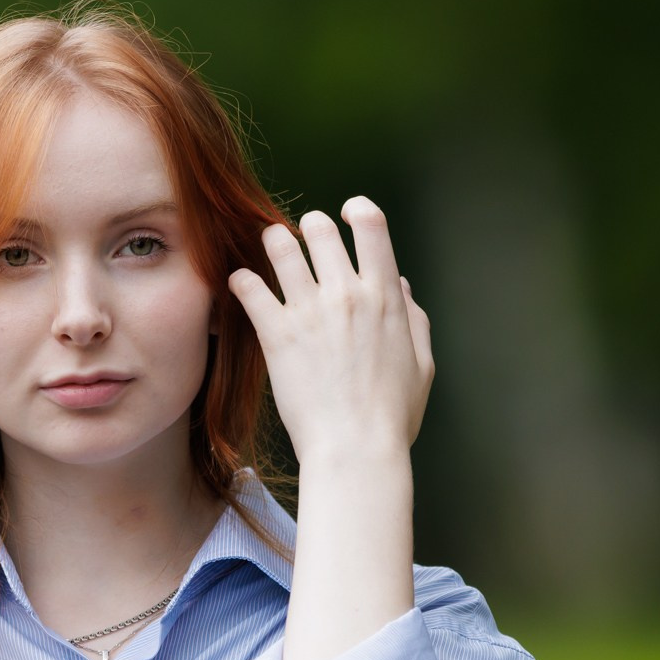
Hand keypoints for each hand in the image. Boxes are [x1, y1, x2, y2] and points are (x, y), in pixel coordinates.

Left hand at [225, 196, 430, 659]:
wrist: (355, 449)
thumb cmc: (393, 416)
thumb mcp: (422, 365)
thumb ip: (414, 319)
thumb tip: (400, 286)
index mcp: (385, 297)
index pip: (372, 227)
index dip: (358, 211)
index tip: (348, 213)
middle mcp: (346, 294)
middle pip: (321, 230)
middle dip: (311, 227)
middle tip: (304, 238)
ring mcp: (309, 311)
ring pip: (281, 247)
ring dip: (273, 241)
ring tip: (268, 247)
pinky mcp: (276, 333)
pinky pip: (248, 288)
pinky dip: (240, 280)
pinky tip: (237, 282)